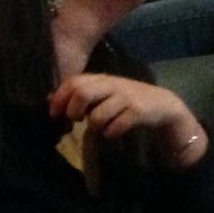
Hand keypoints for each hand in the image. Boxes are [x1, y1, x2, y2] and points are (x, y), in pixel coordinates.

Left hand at [48, 73, 207, 169]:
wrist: (163, 106)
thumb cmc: (128, 101)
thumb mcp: (104, 93)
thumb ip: (80, 93)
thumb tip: (50, 98)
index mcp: (103, 79)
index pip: (73, 82)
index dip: (60, 99)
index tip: (57, 114)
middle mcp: (114, 85)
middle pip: (82, 93)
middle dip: (74, 111)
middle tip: (78, 120)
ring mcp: (127, 98)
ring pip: (97, 116)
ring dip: (95, 127)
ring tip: (102, 128)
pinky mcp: (138, 112)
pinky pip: (114, 128)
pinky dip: (110, 133)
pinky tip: (115, 131)